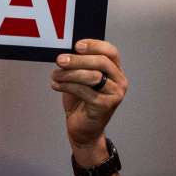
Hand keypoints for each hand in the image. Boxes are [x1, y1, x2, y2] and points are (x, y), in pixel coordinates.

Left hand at [52, 39, 127, 155]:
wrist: (83, 130)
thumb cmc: (82, 103)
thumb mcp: (81, 79)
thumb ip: (80, 66)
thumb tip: (65, 52)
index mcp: (115, 70)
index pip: (110, 51)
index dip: (94, 45)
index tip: (76, 45)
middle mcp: (119, 81)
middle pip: (102, 62)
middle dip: (78, 59)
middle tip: (60, 60)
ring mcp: (115, 94)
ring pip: (93, 76)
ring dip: (70, 74)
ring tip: (55, 75)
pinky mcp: (106, 106)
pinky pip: (85, 91)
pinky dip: (68, 86)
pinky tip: (56, 85)